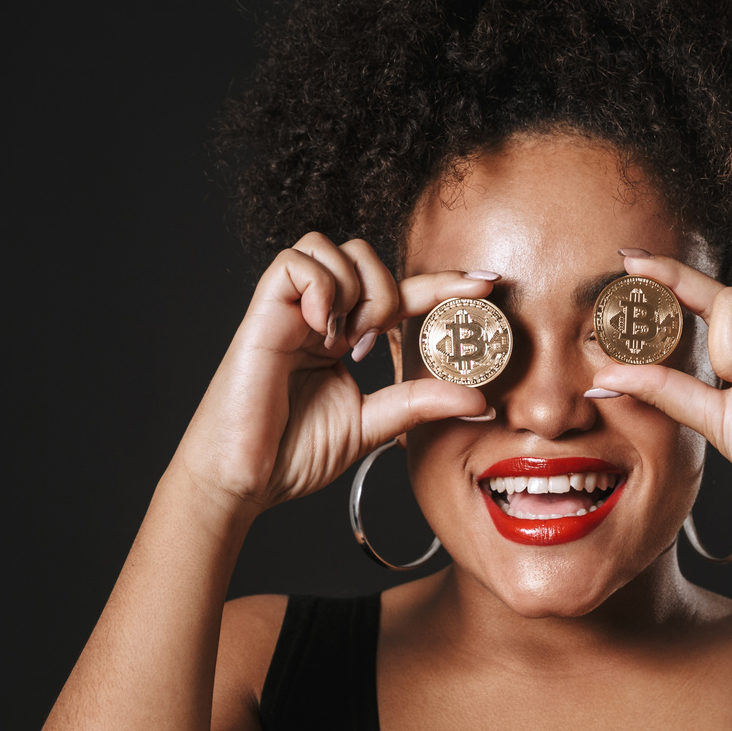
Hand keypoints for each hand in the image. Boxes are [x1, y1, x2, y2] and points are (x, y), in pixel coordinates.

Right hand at [175, 232, 493, 513]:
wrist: (244, 481)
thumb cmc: (293, 454)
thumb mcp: (373, 425)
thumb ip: (421, 403)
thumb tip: (481, 400)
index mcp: (345, 338)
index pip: (402, 297)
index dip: (444, 284)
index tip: (488, 285)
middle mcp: (320, 317)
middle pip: (368, 257)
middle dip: (390, 290)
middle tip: (375, 341)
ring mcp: (291, 311)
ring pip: (335, 248)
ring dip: (356, 287)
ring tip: (345, 338)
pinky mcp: (262, 312)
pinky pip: (295, 261)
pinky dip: (319, 284)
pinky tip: (321, 326)